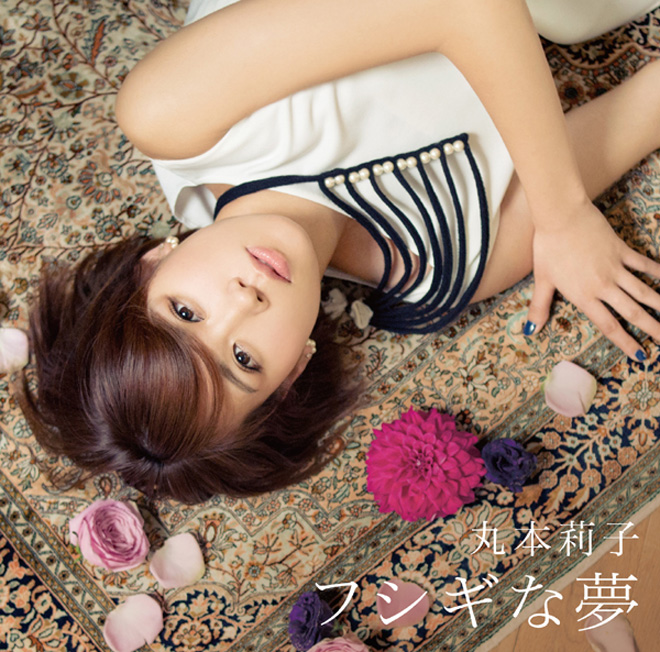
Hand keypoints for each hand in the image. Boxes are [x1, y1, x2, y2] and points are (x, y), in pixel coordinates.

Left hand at [525, 203, 659, 360]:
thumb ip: (539, 307)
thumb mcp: (541, 280)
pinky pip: (645, 265)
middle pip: (632, 312)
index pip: (608, 325)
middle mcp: (603, 285)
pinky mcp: (622, 250)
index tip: (639, 355)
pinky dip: (659, 273)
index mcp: (583, 296)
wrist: (560, 216)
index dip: (625, 342)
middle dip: (652, 329)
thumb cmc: (547, 248)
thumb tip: (529, 331)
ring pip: (644, 291)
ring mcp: (615, 267)